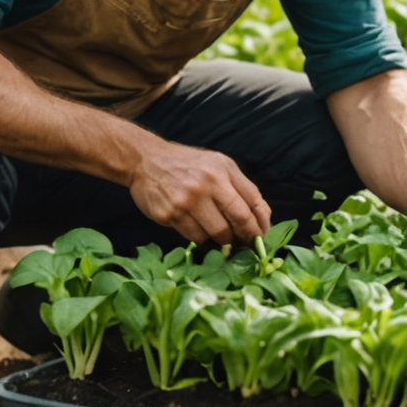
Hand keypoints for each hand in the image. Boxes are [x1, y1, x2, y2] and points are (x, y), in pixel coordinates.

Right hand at [128, 140, 272, 246]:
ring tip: (222, 239)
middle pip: (239, 220)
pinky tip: (200, 232)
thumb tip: (261, 217)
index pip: (253, 201)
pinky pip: (195, 237)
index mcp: (223, 169)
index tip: (261, 236)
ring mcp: (188, 200)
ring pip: (217, 234)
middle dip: (246, 237)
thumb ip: (239, 186)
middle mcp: (208, 183)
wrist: (145, 160)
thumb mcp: (216, 164)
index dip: (261, 223)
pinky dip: (202, 239)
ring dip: (223, 241)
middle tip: (247, 245)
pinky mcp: (170, 214)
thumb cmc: (186, 165)